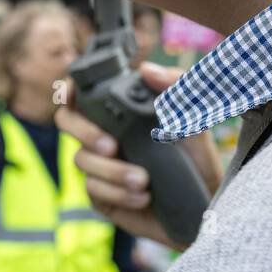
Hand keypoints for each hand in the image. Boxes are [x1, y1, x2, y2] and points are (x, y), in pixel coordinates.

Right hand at [56, 62, 223, 248]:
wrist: (203, 200)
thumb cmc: (195, 155)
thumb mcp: (194, 117)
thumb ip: (176, 88)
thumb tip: (147, 70)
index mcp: (117, 112)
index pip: (80, 94)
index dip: (68, 90)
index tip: (73, 94)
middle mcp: (100, 135)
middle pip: (67, 123)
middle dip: (85, 133)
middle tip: (111, 146)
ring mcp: (98, 165)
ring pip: (82, 160)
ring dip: (112, 171)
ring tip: (143, 180)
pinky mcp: (101, 195)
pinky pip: (94, 190)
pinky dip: (118, 193)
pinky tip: (142, 196)